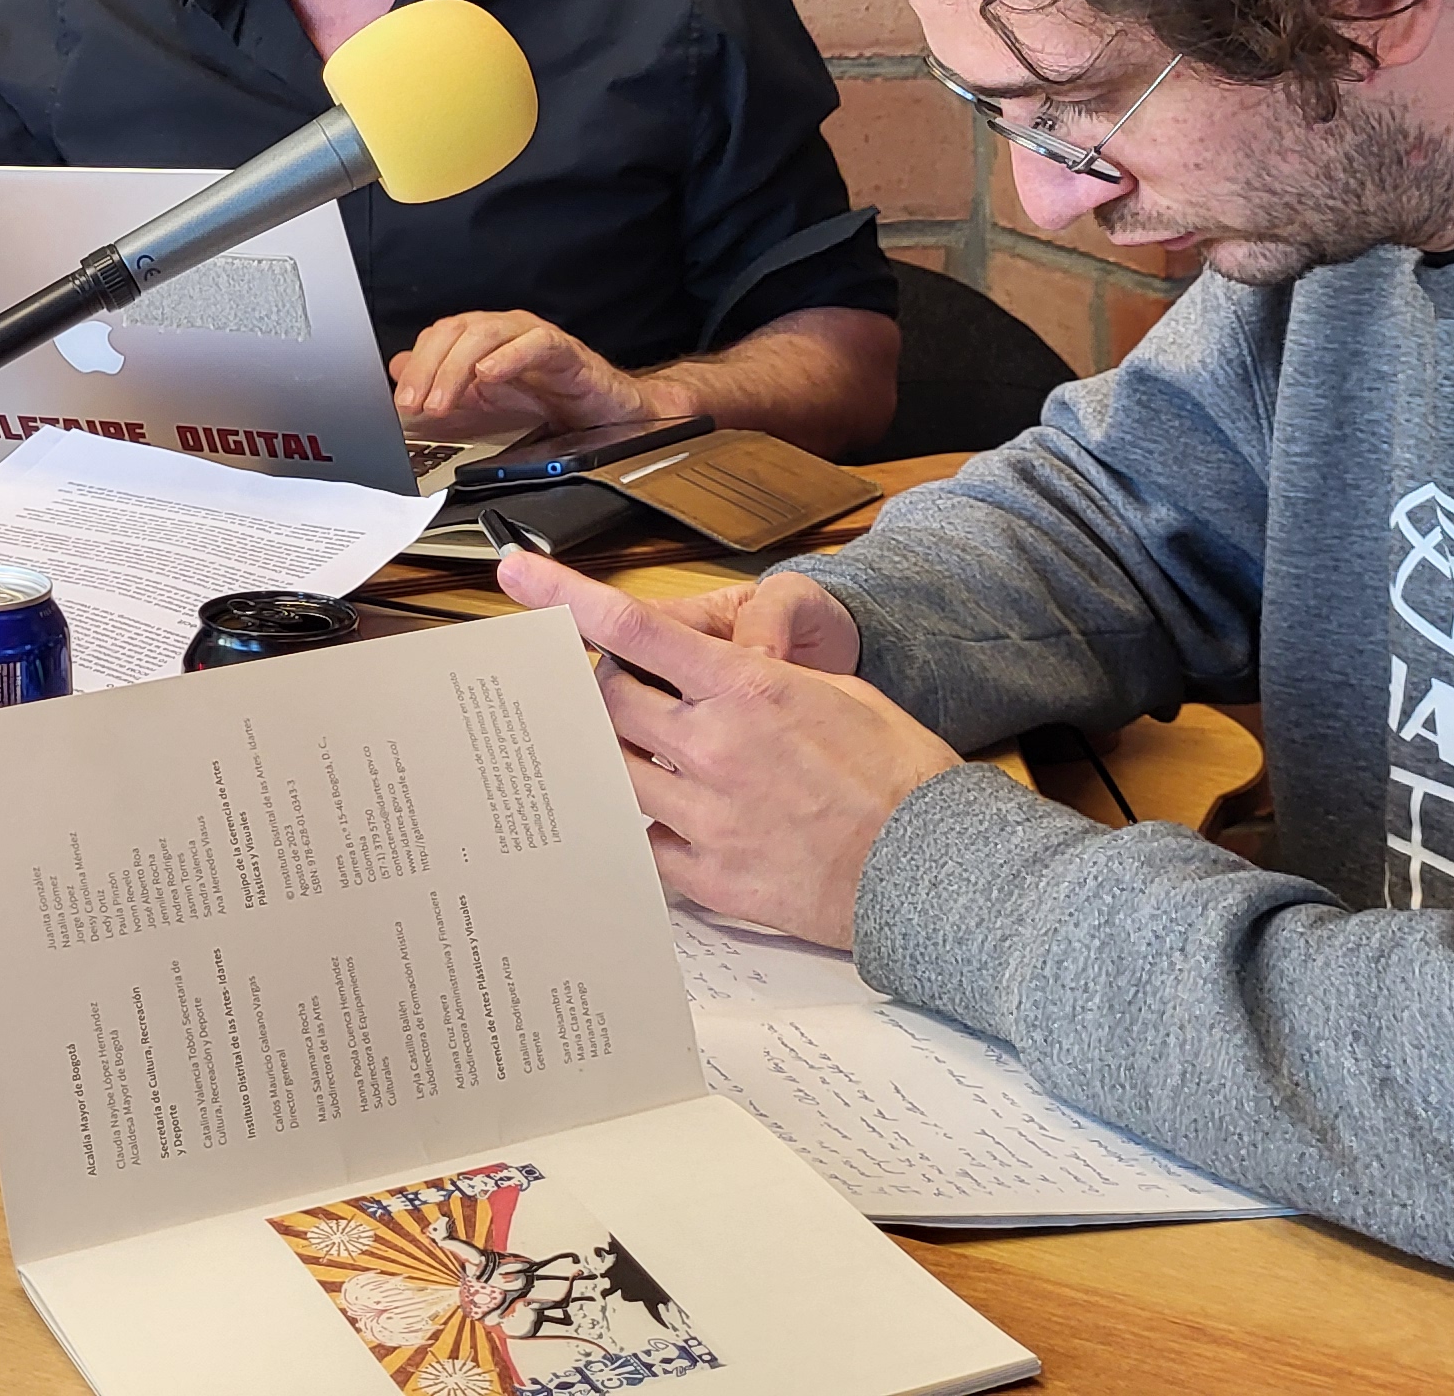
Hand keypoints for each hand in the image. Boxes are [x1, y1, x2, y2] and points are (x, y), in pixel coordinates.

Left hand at [391, 308, 649, 436]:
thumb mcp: (484, 400)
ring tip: (443, 400)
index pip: (438, 338)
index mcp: (482, 339)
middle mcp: (504, 330)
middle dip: (429, 369)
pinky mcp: (564, 350)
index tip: (401, 403)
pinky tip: (489, 374)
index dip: (416, 368)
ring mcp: (533, 336)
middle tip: (415, 405)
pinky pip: (535, 344)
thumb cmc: (549, 399)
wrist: (604, 412)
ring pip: (486, 334)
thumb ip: (443, 385)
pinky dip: (509, 357)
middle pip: (456, 331)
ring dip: (457, 368)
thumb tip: (398, 370)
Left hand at [494, 555, 949, 947]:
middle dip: (601, 688)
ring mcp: (705, 817)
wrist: (936, 871)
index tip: (516, 576)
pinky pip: (644, 842)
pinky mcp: (710, 878)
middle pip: (607, 701)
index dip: (565, 596)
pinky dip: (649, 825)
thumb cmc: (901, 775)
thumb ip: (762, 677)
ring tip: (643, 754)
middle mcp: (713, 748)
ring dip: (617, 754)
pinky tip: (674, 820)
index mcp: (745, 689)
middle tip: (615, 690)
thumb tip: (722, 668)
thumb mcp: (839, 693)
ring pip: (614, 770)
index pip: (634, 629)